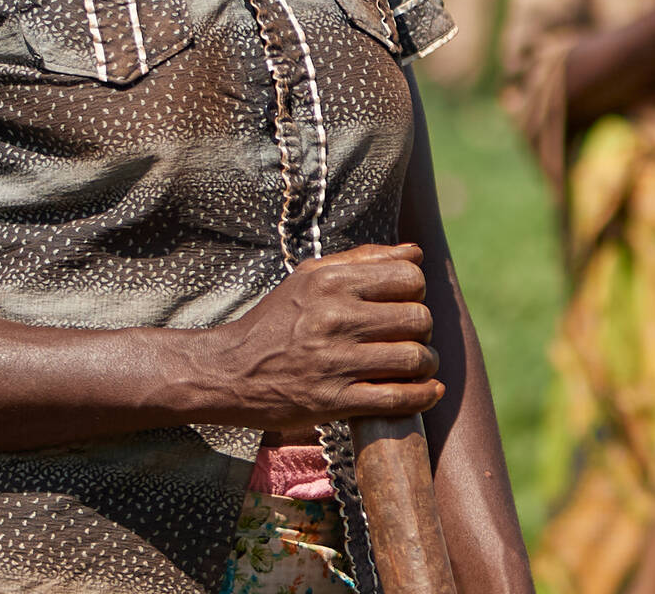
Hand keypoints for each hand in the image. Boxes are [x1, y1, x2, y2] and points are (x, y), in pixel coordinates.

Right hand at [197, 245, 440, 429]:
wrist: (228, 372)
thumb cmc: (275, 321)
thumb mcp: (308, 277)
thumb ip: (363, 260)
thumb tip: (415, 254)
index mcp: (330, 282)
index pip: (409, 278)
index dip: (417, 292)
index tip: (405, 305)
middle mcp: (334, 318)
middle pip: (418, 318)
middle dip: (424, 330)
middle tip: (412, 338)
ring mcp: (335, 361)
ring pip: (414, 359)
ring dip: (425, 364)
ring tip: (418, 365)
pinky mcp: (334, 401)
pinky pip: (398, 399)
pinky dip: (423, 396)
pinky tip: (427, 392)